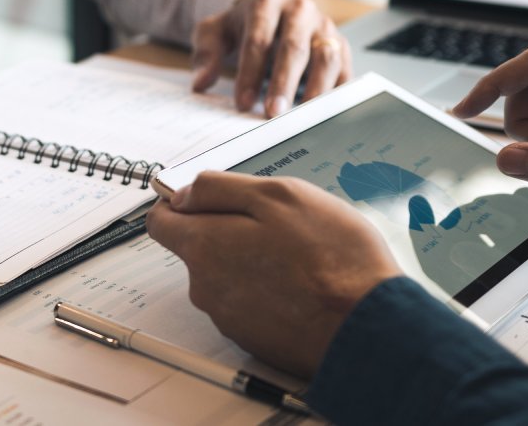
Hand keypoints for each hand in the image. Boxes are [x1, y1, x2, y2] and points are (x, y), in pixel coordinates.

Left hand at [147, 172, 401, 377]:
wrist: (366, 329)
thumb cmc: (332, 260)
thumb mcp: (279, 195)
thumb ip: (220, 189)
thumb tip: (184, 194)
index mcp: (204, 247)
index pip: (160, 221)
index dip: (181, 203)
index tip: (207, 197)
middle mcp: (205, 287)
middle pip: (198, 247)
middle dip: (227, 230)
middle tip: (276, 223)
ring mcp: (228, 317)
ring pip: (227, 274)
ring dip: (252, 260)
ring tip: (299, 255)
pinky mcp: (253, 339)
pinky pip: (249, 302)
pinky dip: (268, 289)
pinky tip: (303, 283)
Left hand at [192, 0, 351, 117]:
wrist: (271, 11)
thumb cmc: (243, 25)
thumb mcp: (215, 32)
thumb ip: (205, 54)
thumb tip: (201, 83)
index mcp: (266, 1)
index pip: (258, 39)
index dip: (250, 73)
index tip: (243, 103)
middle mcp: (300, 9)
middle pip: (294, 48)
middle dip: (283, 84)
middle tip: (272, 114)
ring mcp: (324, 26)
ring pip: (326, 56)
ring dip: (315, 90)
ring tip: (302, 118)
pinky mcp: (341, 44)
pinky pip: (344, 69)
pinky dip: (336, 92)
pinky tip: (323, 114)